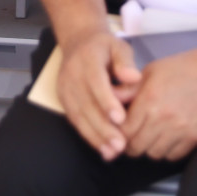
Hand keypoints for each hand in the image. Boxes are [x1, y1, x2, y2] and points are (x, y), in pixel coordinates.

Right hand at [55, 28, 142, 159]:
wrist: (77, 43)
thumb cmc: (104, 47)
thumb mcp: (118, 46)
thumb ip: (125, 61)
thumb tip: (133, 77)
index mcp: (87, 59)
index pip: (96, 82)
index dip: (106, 101)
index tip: (120, 118)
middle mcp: (72, 75)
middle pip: (86, 104)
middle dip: (103, 127)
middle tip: (120, 145)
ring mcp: (65, 89)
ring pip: (79, 116)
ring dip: (95, 136)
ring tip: (112, 152)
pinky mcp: (63, 100)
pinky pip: (75, 120)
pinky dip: (88, 136)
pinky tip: (102, 149)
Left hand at [122, 43, 196, 162]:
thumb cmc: (185, 67)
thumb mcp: (152, 70)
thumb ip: (130, 88)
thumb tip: (110, 100)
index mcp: (149, 98)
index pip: (124, 130)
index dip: (118, 132)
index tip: (119, 129)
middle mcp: (163, 117)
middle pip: (136, 147)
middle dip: (131, 143)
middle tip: (133, 136)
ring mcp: (180, 130)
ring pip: (154, 154)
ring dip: (149, 147)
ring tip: (151, 135)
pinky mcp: (195, 138)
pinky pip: (173, 156)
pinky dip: (167, 150)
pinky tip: (168, 138)